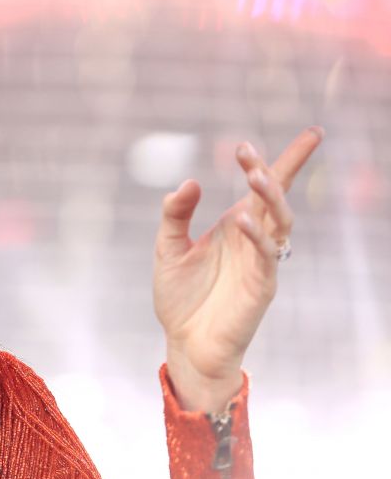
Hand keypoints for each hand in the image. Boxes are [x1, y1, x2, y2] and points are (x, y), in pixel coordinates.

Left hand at [153, 126, 323, 406]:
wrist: (185, 344)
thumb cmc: (181, 298)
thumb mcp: (168, 249)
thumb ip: (175, 215)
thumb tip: (188, 182)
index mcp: (236, 226)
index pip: (266, 187)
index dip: (287, 159)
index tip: (311, 134)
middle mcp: (254, 239)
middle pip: (275, 197)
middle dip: (270, 170)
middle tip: (246, 152)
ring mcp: (261, 262)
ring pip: (279, 222)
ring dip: (269, 198)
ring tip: (254, 175)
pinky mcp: (261, 287)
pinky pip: (267, 257)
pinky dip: (257, 237)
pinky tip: (242, 221)